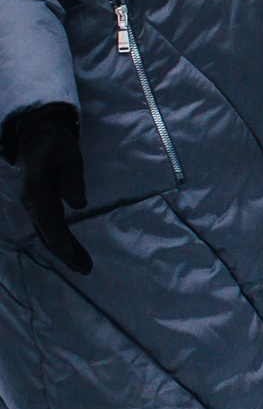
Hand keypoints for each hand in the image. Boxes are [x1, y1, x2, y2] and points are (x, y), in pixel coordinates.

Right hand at [5, 105, 90, 274]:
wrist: (40, 139)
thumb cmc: (59, 147)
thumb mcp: (70, 157)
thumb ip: (73, 180)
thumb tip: (79, 204)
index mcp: (38, 188)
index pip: (50, 219)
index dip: (60, 239)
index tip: (71, 256)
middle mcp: (31, 201)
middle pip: (48, 231)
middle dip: (64, 252)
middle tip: (85, 269)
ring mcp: (32, 205)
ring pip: (47, 232)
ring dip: (63, 251)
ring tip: (83, 267)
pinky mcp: (37, 207)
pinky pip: (47, 227)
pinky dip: (59, 242)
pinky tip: (71, 253)